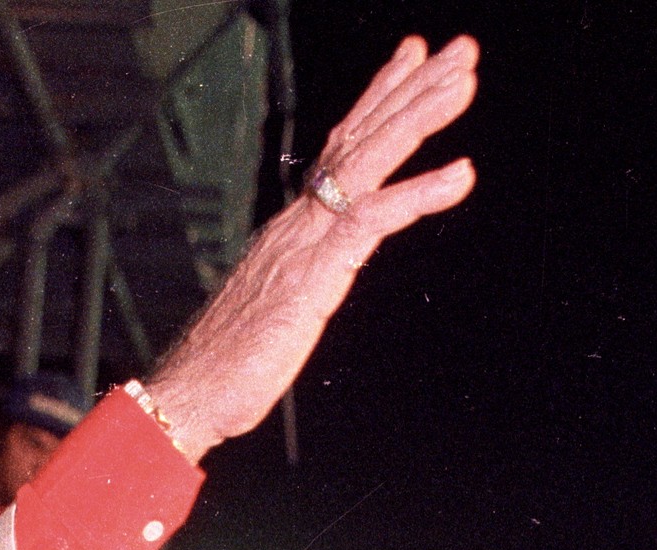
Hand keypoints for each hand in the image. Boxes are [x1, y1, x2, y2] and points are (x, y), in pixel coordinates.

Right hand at [146, 36, 477, 460]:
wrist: (189, 393)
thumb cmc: (226, 369)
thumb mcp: (275, 315)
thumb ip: (299, 287)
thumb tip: (307, 287)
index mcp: (292, 229)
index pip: (340, 149)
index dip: (377, 101)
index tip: (411, 61)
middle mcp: (299, 221)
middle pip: (361, 138)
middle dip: (413, 89)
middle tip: (461, 50)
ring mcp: (307, 241)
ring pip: (371, 159)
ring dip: (422, 115)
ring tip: (466, 79)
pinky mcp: (317, 273)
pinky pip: (375, 218)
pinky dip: (421, 192)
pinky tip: (462, 172)